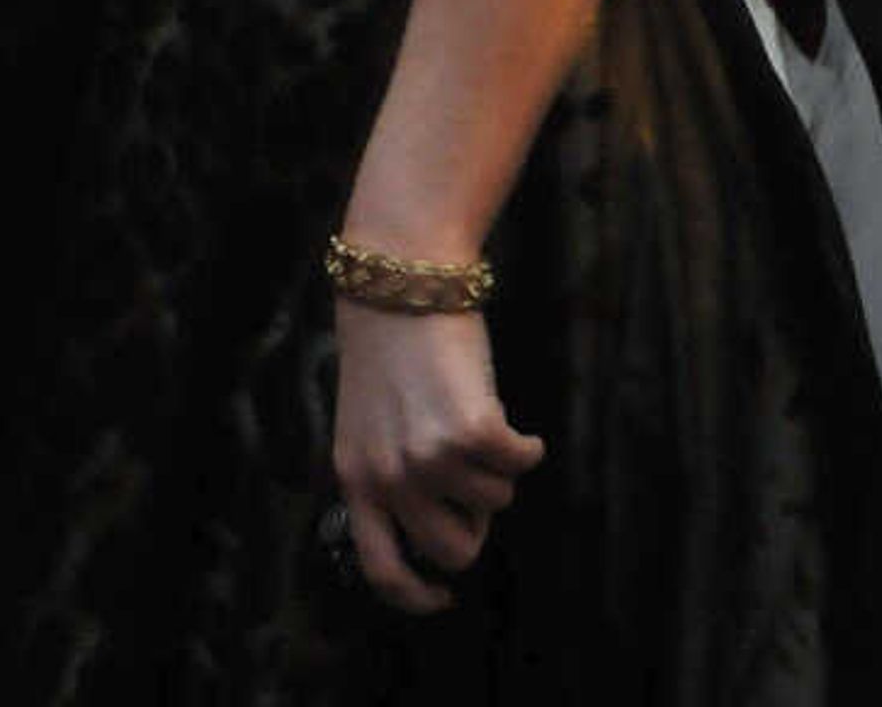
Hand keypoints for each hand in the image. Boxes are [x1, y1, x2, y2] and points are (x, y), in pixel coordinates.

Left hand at [329, 302, 542, 615]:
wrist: (399, 284)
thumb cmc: (388, 356)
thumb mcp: (368, 428)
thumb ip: (391, 480)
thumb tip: (444, 533)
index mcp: (355, 479)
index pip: (381, 569)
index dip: (417, 596)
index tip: (442, 594)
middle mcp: (390, 477)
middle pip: (454, 550)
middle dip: (475, 522)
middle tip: (471, 477)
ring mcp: (432, 457)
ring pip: (496, 503)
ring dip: (495, 469)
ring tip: (473, 422)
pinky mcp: (473, 432)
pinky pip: (522, 463)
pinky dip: (526, 444)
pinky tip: (511, 418)